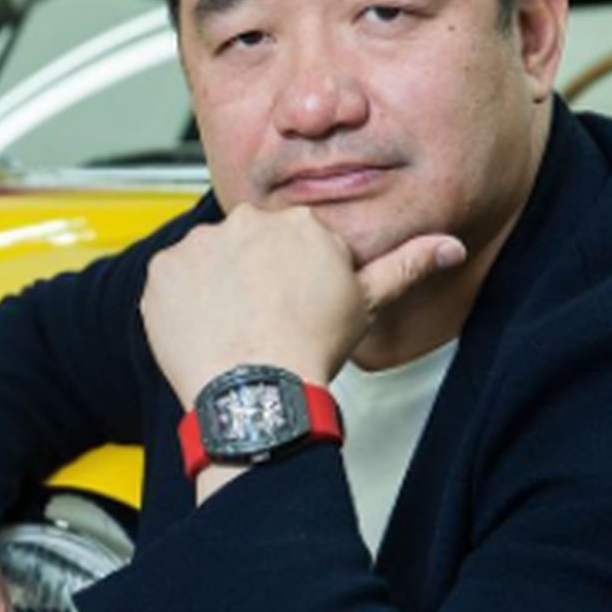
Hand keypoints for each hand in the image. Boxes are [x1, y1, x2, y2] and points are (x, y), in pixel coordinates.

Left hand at [140, 204, 466, 404]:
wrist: (257, 389)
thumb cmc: (310, 347)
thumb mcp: (368, 302)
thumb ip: (407, 265)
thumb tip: (450, 245)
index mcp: (297, 223)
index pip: (287, 240)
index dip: (289, 276)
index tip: (289, 304)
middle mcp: (245, 222)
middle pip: (245, 244)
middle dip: (250, 274)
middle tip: (260, 317)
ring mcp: (199, 244)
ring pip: (206, 259)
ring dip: (214, 284)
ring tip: (232, 325)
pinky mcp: (162, 270)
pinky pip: (169, 279)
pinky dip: (180, 300)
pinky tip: (204, 326)